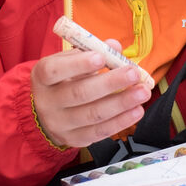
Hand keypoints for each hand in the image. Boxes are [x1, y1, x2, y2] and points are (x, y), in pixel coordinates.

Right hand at [30, 43, 151, 148]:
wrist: (47, 113)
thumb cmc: (63, 80)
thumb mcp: (69, 62)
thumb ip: (91, 51)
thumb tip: (115, 46)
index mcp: (42, 77)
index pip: (55, 71)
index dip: (78, 64)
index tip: (102, 58)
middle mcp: (47, 102)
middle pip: (79, 93)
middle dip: (110, 83)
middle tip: (134, 74)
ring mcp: (60, 124)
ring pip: (93, 114)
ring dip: (121, 103)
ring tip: (143, 92)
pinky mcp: (74, 139)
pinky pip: (100, 132)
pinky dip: (121, 121)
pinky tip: (136, 111)